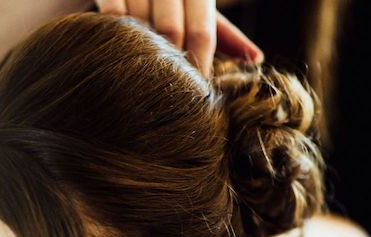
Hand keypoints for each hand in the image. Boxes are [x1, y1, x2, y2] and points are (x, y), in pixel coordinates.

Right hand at [93, 0, 262, 77]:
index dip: (199, 65)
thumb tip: (256, 60)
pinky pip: (114, 18)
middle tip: (168, 92)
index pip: (203, 31)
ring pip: (142, 25)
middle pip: (171, 31)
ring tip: (143, 76)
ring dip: (143, 54)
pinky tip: (120, 54)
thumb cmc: (165, 0)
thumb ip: (224, 32)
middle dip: (170, 64)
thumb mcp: (196, 9)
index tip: (194, 93)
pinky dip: (119, 38)